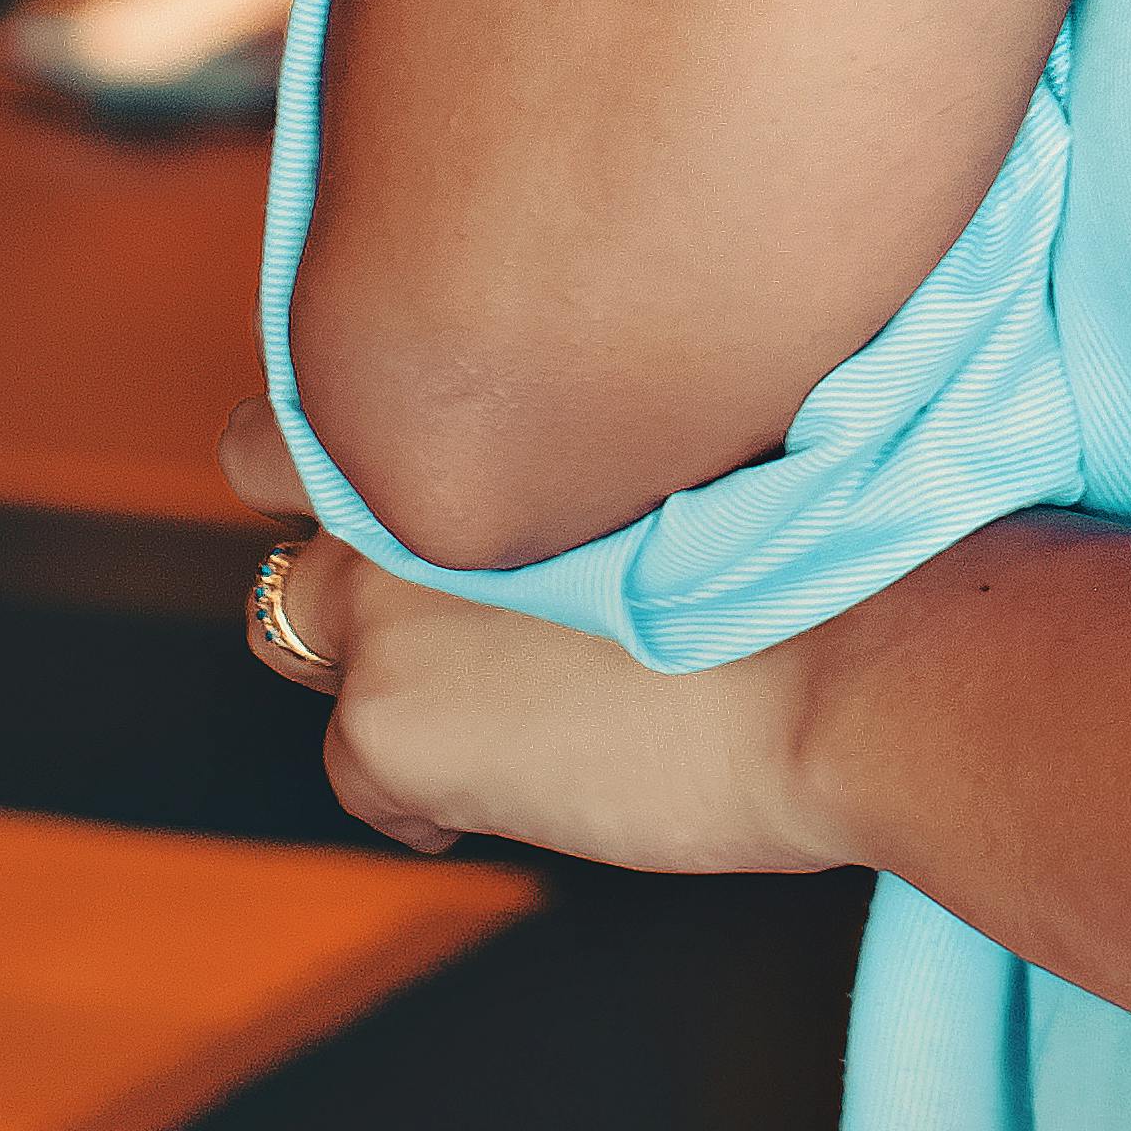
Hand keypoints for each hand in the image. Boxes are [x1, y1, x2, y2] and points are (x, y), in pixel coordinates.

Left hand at [225, 406, 839, 873]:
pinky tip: (537, 774)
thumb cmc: (836, 528)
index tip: (436, 446)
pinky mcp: (389, 728)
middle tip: (434, 563)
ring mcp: (380, 604)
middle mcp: (400, 474)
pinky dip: (429, 787)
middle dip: (331, 500)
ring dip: (367, 647)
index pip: (349, 343)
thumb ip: (597, 417)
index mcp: (477, 379)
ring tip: (485, 687)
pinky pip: (361, 774)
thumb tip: (593, 451)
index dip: (371, 405)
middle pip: (264, 465)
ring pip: (291, 627)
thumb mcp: (705, 416)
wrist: (866, 654)